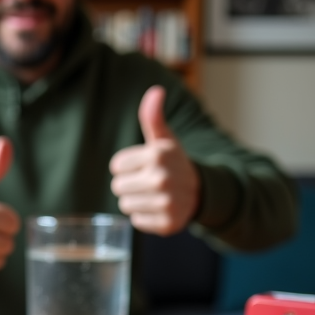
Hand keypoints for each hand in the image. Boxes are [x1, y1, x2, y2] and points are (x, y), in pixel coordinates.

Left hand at [109, 85, 199, 235]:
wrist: (199, 191)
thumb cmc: (172, 163)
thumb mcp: (164, 139)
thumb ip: (153, 118)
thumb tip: (155, 91)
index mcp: (157, 155)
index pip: (116, 166)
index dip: (127, 167)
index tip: (144, 166)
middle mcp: (161, 179)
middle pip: (117, 187)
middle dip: (129, 184)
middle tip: (149, 182)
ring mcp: (166, 203)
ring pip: (125, 205)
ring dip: (136, 201)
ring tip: (153, 195)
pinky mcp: (167, 223)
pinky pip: (136, 221)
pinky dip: (145, 217)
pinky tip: (159, 209)